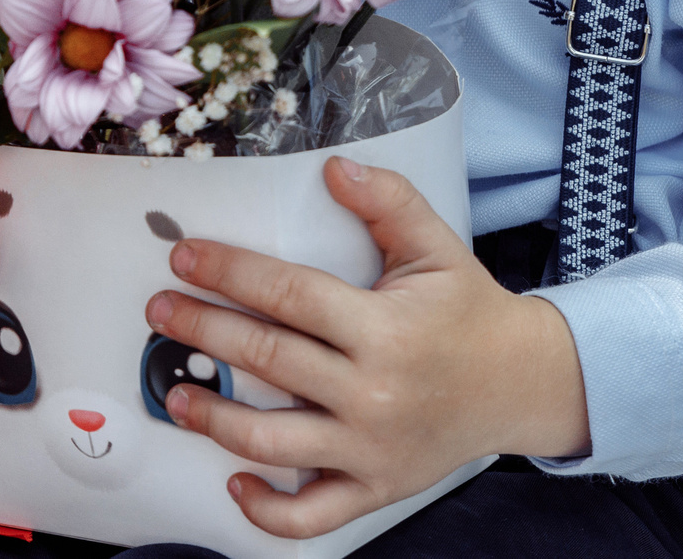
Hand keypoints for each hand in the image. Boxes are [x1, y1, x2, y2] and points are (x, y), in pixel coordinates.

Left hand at [142, 157, 587, 538]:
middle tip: (161, 311)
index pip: (290, 295)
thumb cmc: (470, 313)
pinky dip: (266, 509)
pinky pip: (311, 514)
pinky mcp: (375, 487)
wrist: (521, 384)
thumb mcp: (437, 247)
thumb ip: (388, 203)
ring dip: (214, 419)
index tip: (185, 258)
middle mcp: (374, 392)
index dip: (229, 273)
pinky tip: (233, 480)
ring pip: (273, 442)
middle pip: (269, 360)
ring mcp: (371, 448)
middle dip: (203, 331)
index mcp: (386, 328)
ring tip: (174, 393)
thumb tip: (335, 168)